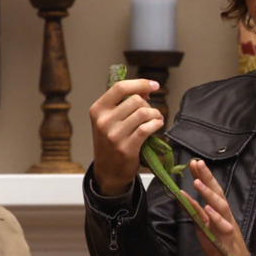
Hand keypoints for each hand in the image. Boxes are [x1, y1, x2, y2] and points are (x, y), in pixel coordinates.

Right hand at [89, 78, 162, 195]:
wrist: (107, 172)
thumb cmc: (110, 143)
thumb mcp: (109, 120)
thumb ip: (124, 104)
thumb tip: (146, 89)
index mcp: (98, 110)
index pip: (120, 87)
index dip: (140, 83)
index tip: (154, 85)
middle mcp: (103, 121)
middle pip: (135, 100)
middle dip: (148, 104)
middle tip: (151, 113)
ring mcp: (114, 135)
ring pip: (143, 113)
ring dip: (155, 114)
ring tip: (156, 119)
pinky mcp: (126, 147)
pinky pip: (146, 128)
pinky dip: (156, 124)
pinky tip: (157, 125)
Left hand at [187, 159, 250, 255]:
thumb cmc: (220, 242)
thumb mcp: (204, 224)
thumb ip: (195, 210)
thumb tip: (181, 196)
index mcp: (219, 209)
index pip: (212, 188)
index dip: (204, 175)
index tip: (195, 162)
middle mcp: (224, 213)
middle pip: (217, 192)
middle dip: (207, 177)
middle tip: (197, 163)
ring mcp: (225, 224)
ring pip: (220, 206)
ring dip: (209, 194)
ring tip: (198, 182)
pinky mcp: (224, 237)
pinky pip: (220, 225)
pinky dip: (213, 216)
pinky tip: (206, 208)